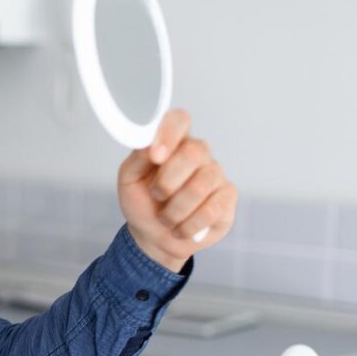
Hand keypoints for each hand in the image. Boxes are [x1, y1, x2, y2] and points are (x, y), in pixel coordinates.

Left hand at [117, 109, 236, 271]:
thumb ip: (137, 159)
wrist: (153, 236)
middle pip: (194, 152)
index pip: (179, 120)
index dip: (169, 134)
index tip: (155, 156)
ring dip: (174, 211)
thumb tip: (150, 144)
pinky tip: (181, 228)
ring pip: (200, 187)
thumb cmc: (142, 202)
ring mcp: (215, 174)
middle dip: (167, 182)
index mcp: (172, 142)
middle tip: (156, 196)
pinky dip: (188, 226)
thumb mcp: (129, 181)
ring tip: (165, 218)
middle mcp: (198, 153)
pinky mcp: (227, 197)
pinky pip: (211, 210)